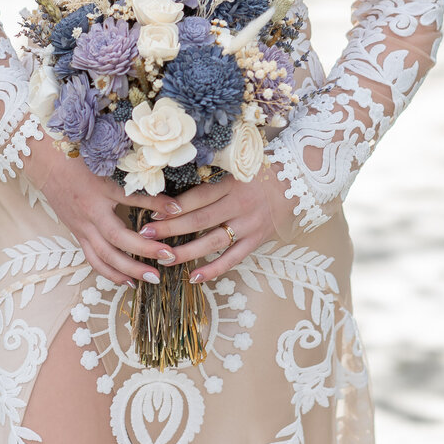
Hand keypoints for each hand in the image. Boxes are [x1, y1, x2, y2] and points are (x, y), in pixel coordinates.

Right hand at [24, 133, 183, 285]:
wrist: (47, 164)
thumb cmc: (78, 160)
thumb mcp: (106, 165)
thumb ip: (132, 178)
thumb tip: (163, 186)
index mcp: (100, 190)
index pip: (131, 199)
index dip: (155, 204)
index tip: (178, 209)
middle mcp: (91, 213)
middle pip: (118, 238)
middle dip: (145, 250)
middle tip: (169, 256)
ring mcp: (82, 227)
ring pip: (105, 256)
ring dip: (129, 269)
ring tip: (153, 277)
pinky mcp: (78, 234)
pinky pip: (94, 259)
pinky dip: (110, 273)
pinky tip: (128, 281)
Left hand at [137, 163, 296, 282]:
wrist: (298, 182)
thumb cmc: (259, 172)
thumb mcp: (236, 166)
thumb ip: (211, 177)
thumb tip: (175, 187)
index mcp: (232, 183)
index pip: (198, 197)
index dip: (174, 207)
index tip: (152, 213)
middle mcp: (240, 205)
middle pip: (200, 220)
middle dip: (170, 229)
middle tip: (146, 236)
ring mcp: (249, 225)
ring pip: (213, 242)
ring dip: (186, 251)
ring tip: (163, 258)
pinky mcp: (257, 240)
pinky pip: (233, 258)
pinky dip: (213, 269)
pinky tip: (193, 277)